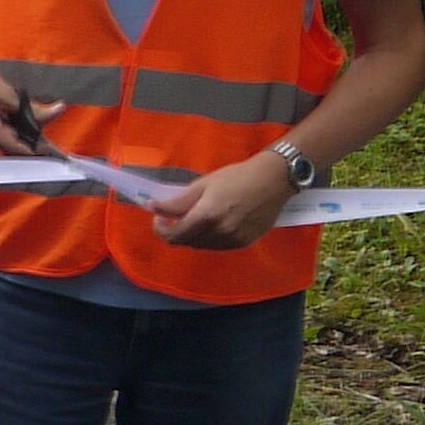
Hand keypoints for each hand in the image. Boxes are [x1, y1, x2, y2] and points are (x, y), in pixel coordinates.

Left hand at [152, 156, 296, 251]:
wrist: (273, 181)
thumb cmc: (236, 177)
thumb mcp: (202, 185)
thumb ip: (177, 202)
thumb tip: (152, 207)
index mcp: (207, 217)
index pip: (174, 236)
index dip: (161, 230)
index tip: (159, 218)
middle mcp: (220, 233)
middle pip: (187, 242)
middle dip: (176, 231)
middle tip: (174, 216)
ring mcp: (234, 240)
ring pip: (202, 245)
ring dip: (192, 235)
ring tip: (195, 217)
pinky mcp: (245, 242)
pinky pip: (218, 246)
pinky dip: (209, 238)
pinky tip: (212, 223)